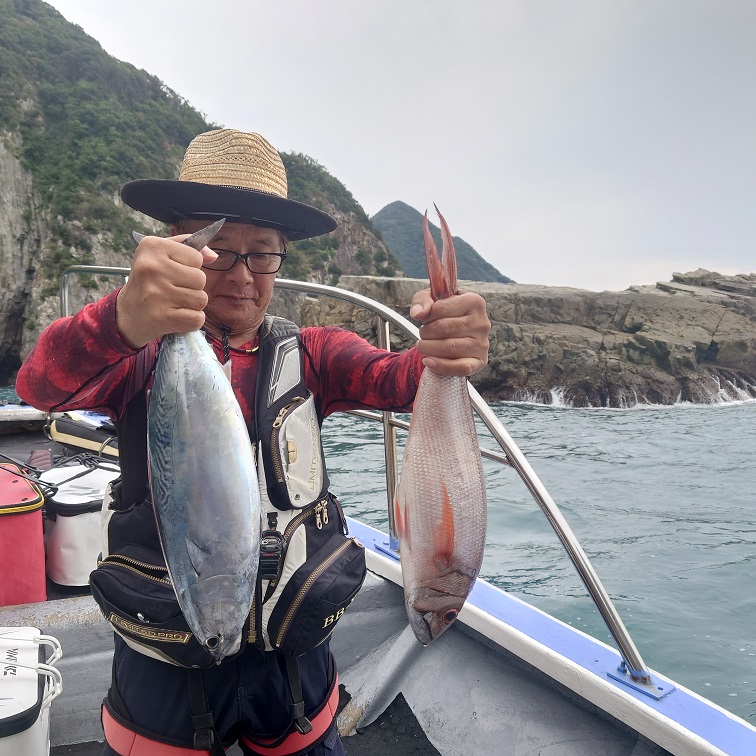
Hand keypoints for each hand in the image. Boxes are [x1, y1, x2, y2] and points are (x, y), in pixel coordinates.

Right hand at [115, 234, 217, 348]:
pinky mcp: (161, 317)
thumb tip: (213, 256)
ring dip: (192, 305)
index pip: (197, 257)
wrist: (127, 315)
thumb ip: (188, 247)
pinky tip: (175, 317)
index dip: (189, 268)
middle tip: (172, 291)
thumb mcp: (161, 254)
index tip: (171, 273)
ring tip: (172, 304)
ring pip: (201, 299)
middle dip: (192, 287)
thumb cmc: (150, 282)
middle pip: (201, 279)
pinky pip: (197, 318)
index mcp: (152, 246)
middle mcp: (152, 267)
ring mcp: (156, 293)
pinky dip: (191, 321)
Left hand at [410, 290, 490, 375]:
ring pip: (449, 348)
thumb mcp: (432, 298)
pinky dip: (441, 366)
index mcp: (474, 302)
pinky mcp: (480, 361)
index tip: (425, 319)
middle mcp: (481, 322)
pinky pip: (461, 368)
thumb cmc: (445, 314)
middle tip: (423, 334)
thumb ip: (422, 299)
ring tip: (424, 346)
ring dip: (428, 348)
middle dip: (425, 333)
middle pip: (443, 328)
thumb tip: (418, 313)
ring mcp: (482, 343)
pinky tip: (429, 362)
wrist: (455, 332)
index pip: (441, 308)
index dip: (426, 316)